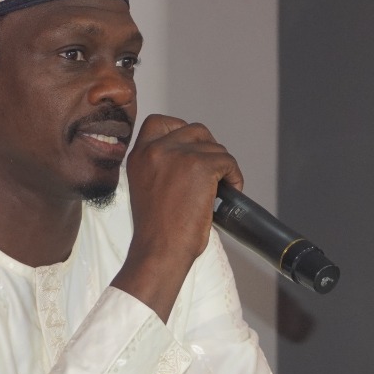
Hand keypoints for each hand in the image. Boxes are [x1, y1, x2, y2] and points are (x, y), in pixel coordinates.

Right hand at [111, 114, 242, 319]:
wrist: (159, 251)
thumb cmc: (156, 230)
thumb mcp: (147, 187)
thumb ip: (161, 166)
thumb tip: (191, 156)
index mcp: (138, 155)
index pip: (159, 122)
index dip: (181, 130)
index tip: (192, 148)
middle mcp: (155, 149)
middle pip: (194, 130)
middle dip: (209, 148)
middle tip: (214, 172)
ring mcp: (178, 155)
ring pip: (215, 147)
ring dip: (223, 166)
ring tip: (221, 188)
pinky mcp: (200, 165)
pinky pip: (228, 162)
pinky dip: (234, 177)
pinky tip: (230, 192)